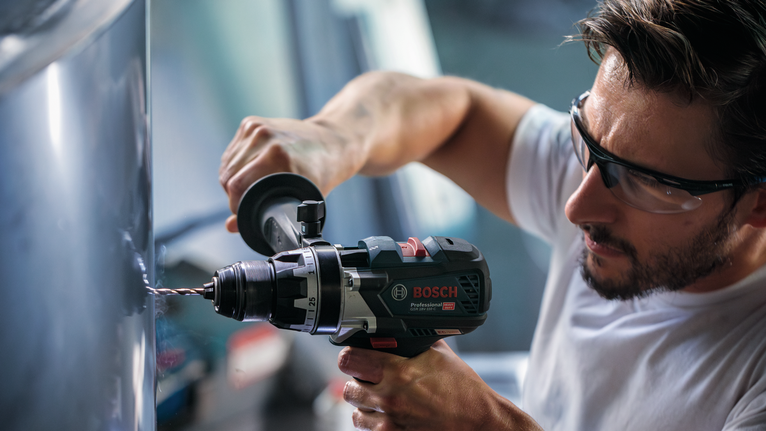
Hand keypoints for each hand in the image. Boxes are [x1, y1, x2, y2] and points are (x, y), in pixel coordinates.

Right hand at [218, 116, 363, 231]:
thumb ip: (266, 214)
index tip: (243, 214)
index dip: (236, 206)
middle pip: (228, 177)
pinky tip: (252, 173)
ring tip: (253, 189)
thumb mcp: (302, 198)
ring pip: (227, 165)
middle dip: (234, 196)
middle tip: (250, 204)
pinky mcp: (251, 122)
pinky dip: (236, 167)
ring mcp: (257, 127)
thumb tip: (231, 226)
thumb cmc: (323, 171)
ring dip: (233, 182)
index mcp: (278, 156)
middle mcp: (265, 137)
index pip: (236, 186)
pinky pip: (232, 153)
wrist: (333, 140)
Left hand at [337, 341, 541, 430]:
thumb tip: (396, 331)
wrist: (479, 422)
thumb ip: (413, 341)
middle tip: (372, 378)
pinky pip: (368, 429)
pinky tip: (389, 414)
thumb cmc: (463, 391)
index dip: (352, 355)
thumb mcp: (439, 354)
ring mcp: (389, 423)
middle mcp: (389, 399)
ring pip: (355, 412)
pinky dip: (375, 421)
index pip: (349, 360)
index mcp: (398, 372)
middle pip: (348, 388)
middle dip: (358, 381)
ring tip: (381, 398)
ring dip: (365, 404)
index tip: (357, 355)